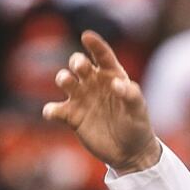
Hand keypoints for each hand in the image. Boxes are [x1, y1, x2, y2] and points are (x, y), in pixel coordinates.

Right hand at [45, 31, 161, 173]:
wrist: (129, 153)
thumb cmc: (137, 127)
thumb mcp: (139, 111)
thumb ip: (131, 95)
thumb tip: (117, 84)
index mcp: (113, 76)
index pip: (103, 56)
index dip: (95, 45)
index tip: (87, 36)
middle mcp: (94, 84)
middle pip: (79, 65)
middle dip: (77, 62)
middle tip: (80, 67)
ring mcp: (81, 99)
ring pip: (65, 81)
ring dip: (63, 78)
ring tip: (66, 81)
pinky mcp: (71, 117)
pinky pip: (55, 110)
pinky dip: (51, 110)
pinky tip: (53, 112)